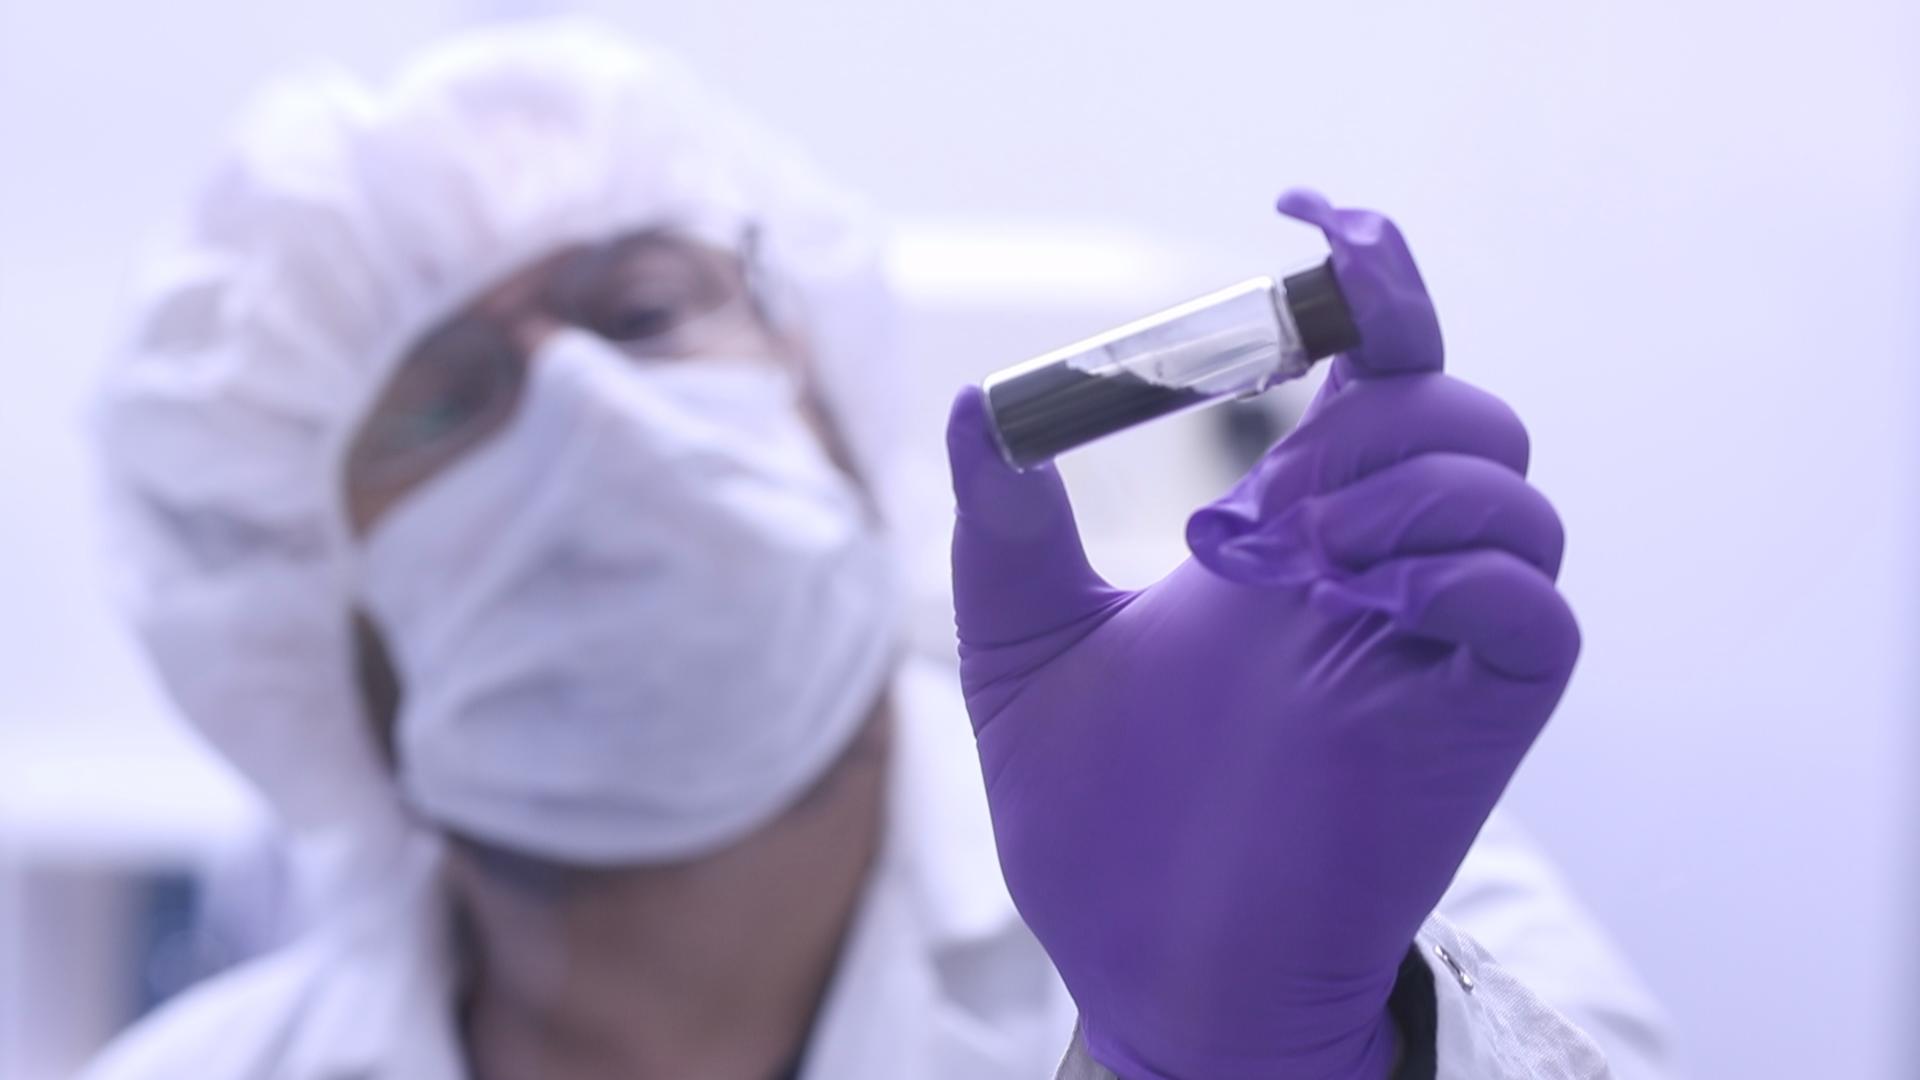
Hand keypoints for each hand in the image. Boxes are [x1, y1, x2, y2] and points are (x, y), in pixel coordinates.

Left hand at [945, 192, 1579, 1079]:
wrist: (1154, 973)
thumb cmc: (1099, 827)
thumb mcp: (1023, 654)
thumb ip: (1005, 531)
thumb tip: (978, 410)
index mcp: (1286, 534)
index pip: (1370, 371)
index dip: (1366, 278)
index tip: (1302, 218)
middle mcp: (1374, 571)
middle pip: (1456, 407)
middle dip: (1368, 413)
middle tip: (1247, 509)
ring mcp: (1433, 642)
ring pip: (1513, 485)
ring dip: (1403, 481)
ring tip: (1282, 556)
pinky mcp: (1476, 717)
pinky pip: (1536, 604)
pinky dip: (1462, 564)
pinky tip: (1353, 589)